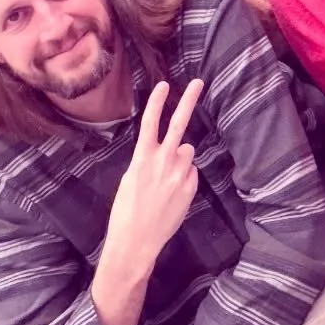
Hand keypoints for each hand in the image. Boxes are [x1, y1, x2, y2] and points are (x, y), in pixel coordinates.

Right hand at [101, 81, 202, 280]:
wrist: (136, 242)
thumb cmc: (126, 212)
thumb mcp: (130, 180)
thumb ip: (149, 161)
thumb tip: (168, 152)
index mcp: (142, 158)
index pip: (150, 122)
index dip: (157, 102)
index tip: (164, 84)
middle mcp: (163, 161)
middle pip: (179, 124)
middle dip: (188, 101)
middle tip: (199, 82)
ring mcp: (180, 174)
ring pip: (187, 152)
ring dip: (180, 158)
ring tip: (166, 180)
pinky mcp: (191, 186)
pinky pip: (191, 172)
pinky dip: (184, 177)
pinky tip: (172, 194)